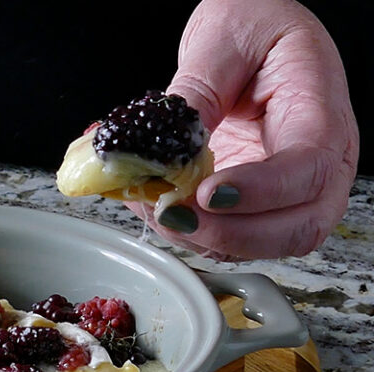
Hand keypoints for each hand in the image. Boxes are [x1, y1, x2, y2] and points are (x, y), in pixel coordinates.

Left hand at [124, 0, 358, 260]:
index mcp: (321, 114)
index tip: (206, 192)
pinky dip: (190, 231)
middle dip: (231, 234)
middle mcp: (317, 162)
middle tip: (173, 214)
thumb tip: (162, 151)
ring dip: (203, 238)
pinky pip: (230, 234)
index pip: (308, 170)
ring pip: (262, 243)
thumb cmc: (253, 24)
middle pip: (298, 227)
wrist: (251, 29)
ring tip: (154, 206)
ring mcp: (287, 188)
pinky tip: (155, 204)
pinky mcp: (253, 200)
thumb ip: (196, 94)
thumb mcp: (222, 41)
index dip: (259, 192)